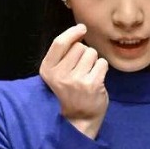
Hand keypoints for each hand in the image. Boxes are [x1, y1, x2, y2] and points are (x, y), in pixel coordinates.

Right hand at [39, 23, 108, 138]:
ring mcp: (76, 80)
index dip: (72, 32)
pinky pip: (102, 63)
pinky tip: (96, 80)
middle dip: (84, 53)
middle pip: (79, 47)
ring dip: (93, 61)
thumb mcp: (57, 75)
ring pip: (92, 53)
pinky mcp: (92, 84)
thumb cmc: (70, 93)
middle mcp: (60, 75)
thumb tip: (79, 30)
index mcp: (47, 70)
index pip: (59, 43)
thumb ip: (63, 55)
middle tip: (81, 70)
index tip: (81, 28)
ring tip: (88, 75)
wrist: (79, 120)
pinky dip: (102, 69)